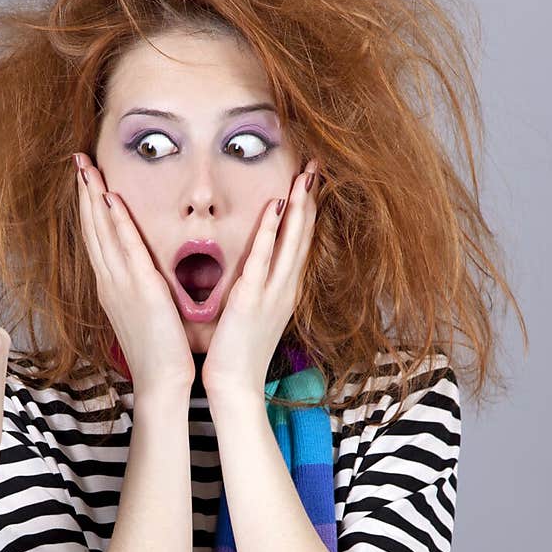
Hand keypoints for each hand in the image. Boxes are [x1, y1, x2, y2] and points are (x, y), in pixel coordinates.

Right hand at [74, 152, 194, 396]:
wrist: (161, 382)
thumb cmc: (158, 351)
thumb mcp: (144, 312)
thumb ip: (140, 287)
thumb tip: (142, 271)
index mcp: (111, 286)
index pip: (96, 237)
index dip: (88, 206)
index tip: (85, 179)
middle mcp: (110, 281)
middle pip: (92, 228)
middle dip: (84, 192)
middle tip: (78, 160)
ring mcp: (121, 284)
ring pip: (102, 232)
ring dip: (94, 197)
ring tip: (87, 168)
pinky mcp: (141, 289)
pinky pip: (126, 249)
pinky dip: (117, 223)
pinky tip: (111, 200)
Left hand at [202, 159, 318, 400]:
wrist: (235, 387)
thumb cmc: (238, 353)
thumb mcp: (254, 315)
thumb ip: (258, 289)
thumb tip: (255, 269)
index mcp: (286, 290)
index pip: (300, 242)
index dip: (307, 211)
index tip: (310, 182)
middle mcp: (286, 288)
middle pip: (303, 235)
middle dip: (311, 199)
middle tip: (316, 165)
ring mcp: (273, 293)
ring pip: (291, 242)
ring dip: (299, 206)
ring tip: (306, 175)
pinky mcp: (253, 299)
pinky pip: (264, 258)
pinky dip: (271, 231)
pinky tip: (275, 206)